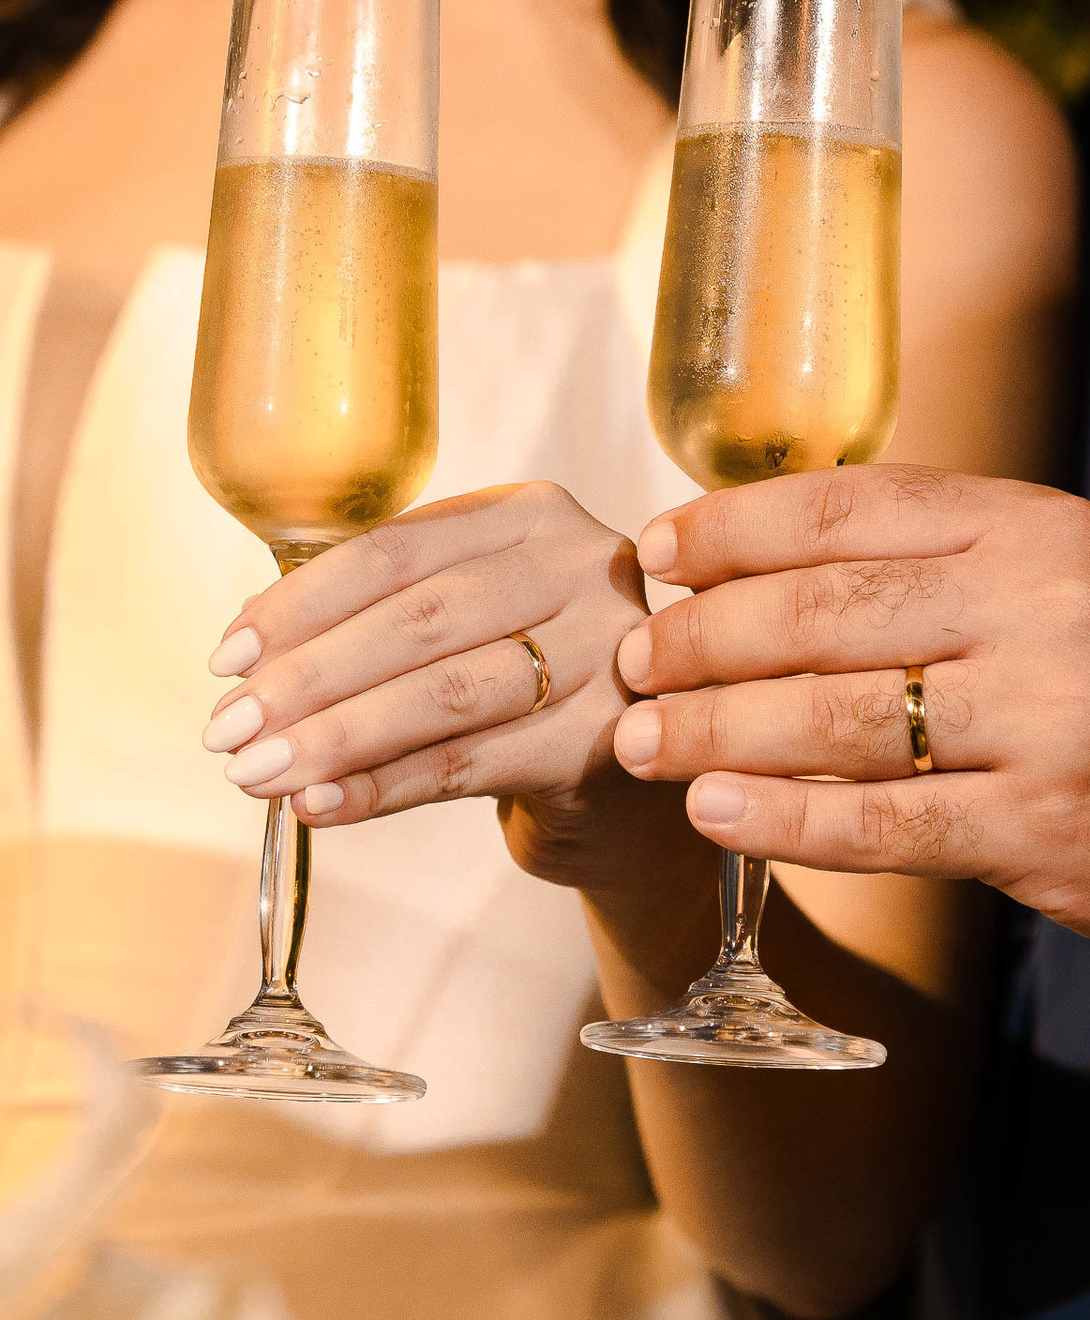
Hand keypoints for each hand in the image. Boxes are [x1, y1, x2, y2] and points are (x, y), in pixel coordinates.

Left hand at [203, 482, 647, 882]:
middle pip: (415, 619)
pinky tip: (322, 804)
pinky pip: (468, 763)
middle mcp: (581, 568)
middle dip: (306, 678)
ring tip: (258, 773)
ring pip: (441, 694)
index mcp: (533, 515)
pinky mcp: (607, 739)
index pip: (394, 550)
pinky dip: (383, 787)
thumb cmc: (530, 688)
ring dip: (335, 738)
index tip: (228, 656)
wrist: (632, 786)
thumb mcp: (472, 618)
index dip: (301, 604)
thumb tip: (249, 646)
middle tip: (228, 728)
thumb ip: (380, 613)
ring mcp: (606, 652)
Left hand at [611, 465, 1089, 959]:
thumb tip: (749, 564)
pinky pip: (884, 821)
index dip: (732, 528)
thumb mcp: (1051, 576)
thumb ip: (926, 560)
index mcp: (1028, 526)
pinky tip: (716, 814)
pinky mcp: (1045, 826)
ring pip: (837, 715)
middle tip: (636, 662)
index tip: (657, 553)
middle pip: (823, 608)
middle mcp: (1038, 605)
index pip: (846, 508)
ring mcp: (1046, 716)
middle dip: (704, 636)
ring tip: (644, 742)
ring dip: (718, 730)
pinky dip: (785, 819)